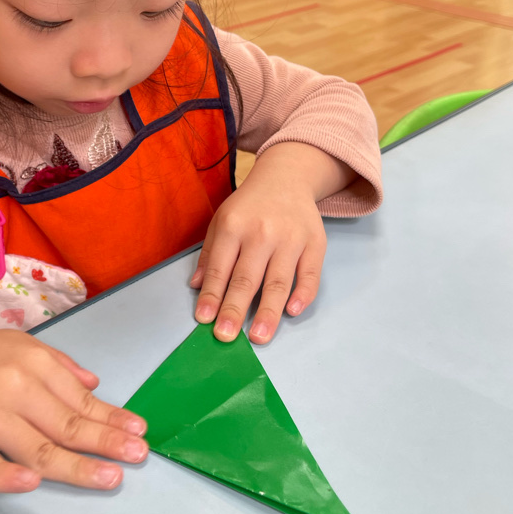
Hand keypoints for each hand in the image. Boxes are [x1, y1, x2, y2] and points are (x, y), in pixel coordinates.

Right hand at [0, 320, 147, 492]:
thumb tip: (95, 386)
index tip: (139, 432)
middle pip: (65, 425)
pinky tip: (32, 483)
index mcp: (31, 363)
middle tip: (138, 457)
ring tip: (108, 478)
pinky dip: (6, 474)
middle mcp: (11, 387)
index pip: (79, 400)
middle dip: (106, 442)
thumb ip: (58, 366)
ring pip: (35, 447)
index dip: (111, 418)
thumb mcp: (18, 346)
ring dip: (76, 465)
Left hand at [191, 143, 352, 344]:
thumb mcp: (221, 220)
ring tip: (258, 336)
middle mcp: (262, 232)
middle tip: (226, 336)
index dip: (212, 295)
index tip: (204, 319)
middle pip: (247, 277)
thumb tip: (197, 286)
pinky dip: (303, 294)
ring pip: (279, 281)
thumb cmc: (249, 206)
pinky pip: (310, 274)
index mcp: (234, 225)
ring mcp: (291, 238)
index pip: (221, 267)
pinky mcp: (315, 243)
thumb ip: (209, 253)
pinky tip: (292, 312)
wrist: (286, 177)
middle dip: (235, 309)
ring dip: (268, 311)